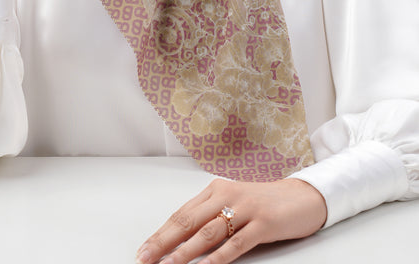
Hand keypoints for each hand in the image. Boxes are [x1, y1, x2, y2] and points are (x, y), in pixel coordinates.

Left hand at [136, 177, 326, 263]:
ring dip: (186, 252)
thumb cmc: (263, 203)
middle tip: (146, 258)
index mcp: (215, 190)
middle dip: (164, 242)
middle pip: (188, 221)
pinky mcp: (263, 223)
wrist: (301, 197)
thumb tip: (179, 241)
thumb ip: (210, 218)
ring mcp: (245, 208)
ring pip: (208, 233)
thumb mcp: (233, 205)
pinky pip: (236, 243)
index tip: (144, 250)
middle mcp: (226, 195)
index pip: (181, 214)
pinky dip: (218, 257)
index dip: (161, 233)